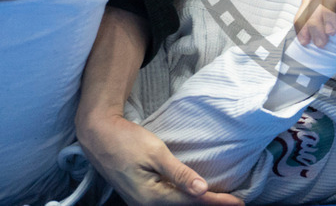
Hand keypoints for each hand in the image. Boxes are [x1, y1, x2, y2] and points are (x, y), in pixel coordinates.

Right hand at [78, 113, 242, 205]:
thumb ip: (179, 174)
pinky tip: (195, 196)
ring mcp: (141, 201)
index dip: (217, 201)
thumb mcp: (156, 153)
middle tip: (235, 203)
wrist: (98, 135)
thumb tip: (202, 190)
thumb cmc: (126, 140)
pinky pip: (167, 201)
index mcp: (151, 197)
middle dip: (210, 205)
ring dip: (198, 203)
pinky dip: (184, 200)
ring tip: (220, 200)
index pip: (192, 202)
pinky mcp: (139, 195)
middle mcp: (146, 204)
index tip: (238, 202)